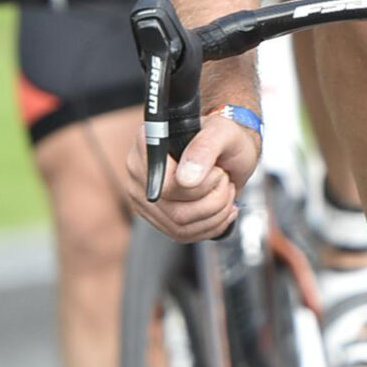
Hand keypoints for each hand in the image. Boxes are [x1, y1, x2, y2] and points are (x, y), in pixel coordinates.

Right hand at [127, 111, 262, 239]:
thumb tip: (185, 179)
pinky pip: (182, 234)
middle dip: (213, 200)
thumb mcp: (222, 132)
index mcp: (147, 144)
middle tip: (225, 180)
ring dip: (216, 214)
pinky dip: (211, 226)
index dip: (200, 186)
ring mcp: (144, 195)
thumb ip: (204, 148)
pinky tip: (223, 209)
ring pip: (180, 227)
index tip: (219, 173)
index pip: (166, 185)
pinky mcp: (155, 214)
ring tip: (225, 191)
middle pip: (174, 210)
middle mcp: (139, 170)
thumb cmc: (223, 136)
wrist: (227, 148)